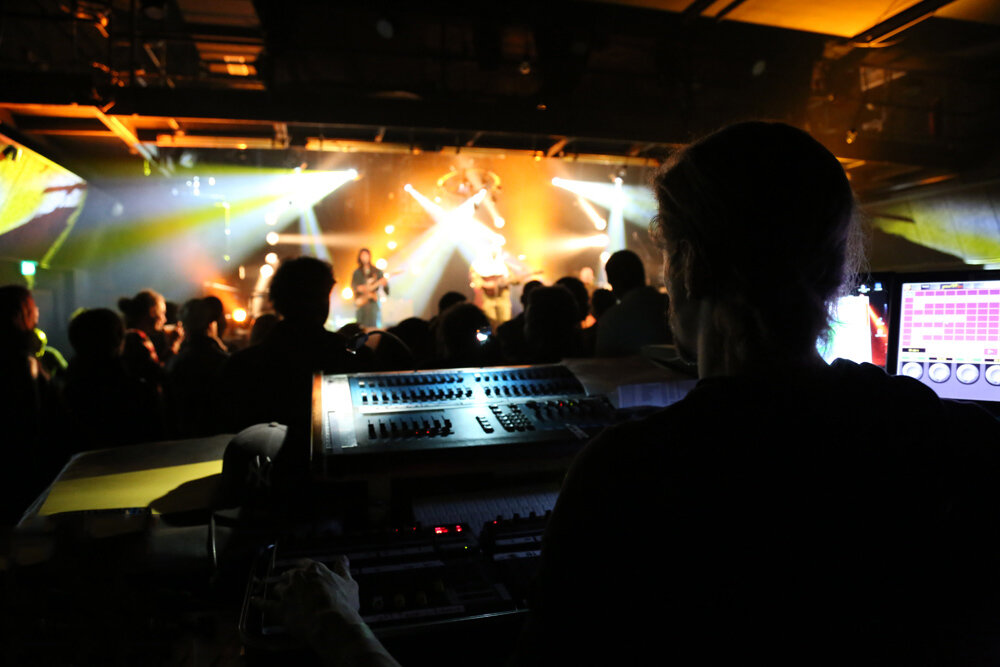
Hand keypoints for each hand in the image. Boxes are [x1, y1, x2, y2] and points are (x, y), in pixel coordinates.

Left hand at [266, 557, 401, 666]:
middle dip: (290, 578)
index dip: (303, 567)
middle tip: (292, 583)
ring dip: (278, 589)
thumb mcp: (349, 584)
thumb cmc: (343, 603)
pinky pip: (265, 604)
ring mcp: (287, 593)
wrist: (330, 622)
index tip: (303, 570)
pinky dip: (259, 602)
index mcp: (315, 569)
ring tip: (278, 592)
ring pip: (278, 587)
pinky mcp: (280, 609)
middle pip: (289, 574)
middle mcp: (298, 577)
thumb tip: (343, 558)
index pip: (305, 563)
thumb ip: (343, 570)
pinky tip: (254, 600)